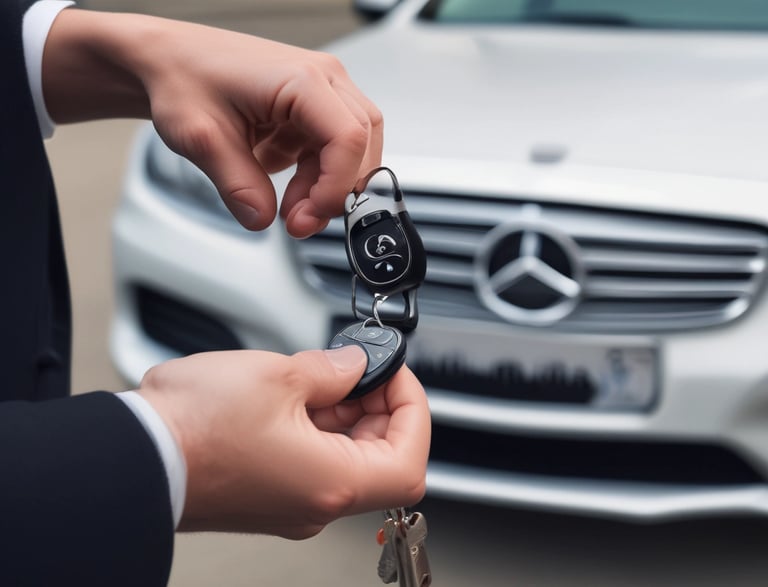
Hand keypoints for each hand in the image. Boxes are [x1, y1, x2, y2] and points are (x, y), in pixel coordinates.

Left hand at [43, 10, 382, 237]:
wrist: (167, 59)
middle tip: (297, 222)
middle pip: (362, 143)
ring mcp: (321, 93)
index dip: (335, 187)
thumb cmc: (183, 77)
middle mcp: (322, 79)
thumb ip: (236, 183)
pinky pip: (332, 150)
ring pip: (353, 149)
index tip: (307, 218)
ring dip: (326, 186)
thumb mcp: (201, 138)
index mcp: (301, 79)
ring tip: (288, 207)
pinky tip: (282, 183)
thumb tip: (262, 219)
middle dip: (334, 191)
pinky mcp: (312, 109)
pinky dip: (314, 176)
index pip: (348, 138)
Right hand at [137, 346, 429, 537]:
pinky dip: (316, 425)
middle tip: (358, 367)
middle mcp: (316, 504)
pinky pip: (312, 461)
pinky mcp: (268, 494)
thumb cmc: (195, 427)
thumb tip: (355, 366)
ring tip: (316, 375)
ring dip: (344, 412)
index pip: (411, 458)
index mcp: (333, 482)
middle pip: (380, 457)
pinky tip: (294, 394)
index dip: (413, 409)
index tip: (395, 374)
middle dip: (376, 405)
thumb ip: (333, 369)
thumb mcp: (278, 375)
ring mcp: (291, 503)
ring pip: (345, 456)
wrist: (134, 455)